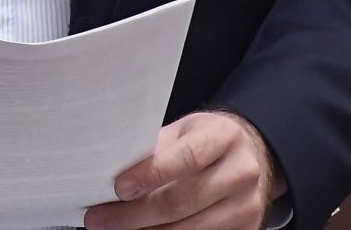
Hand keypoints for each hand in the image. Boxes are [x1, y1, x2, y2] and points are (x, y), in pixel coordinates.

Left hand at [85, 111, 284, 229]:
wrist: (249, 155)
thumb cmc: (206, 141)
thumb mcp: (184, 132)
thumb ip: (155, 150)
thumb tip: (111, 174)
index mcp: (224, 136)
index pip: (187, 157)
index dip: (151, 174)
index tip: (119, 188)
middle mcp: (242, 171)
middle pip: (183, 200)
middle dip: (135, 214)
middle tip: (101, 219)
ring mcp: (247, 205)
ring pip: (190, 229)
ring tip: (115, 229)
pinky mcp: (248, 229)